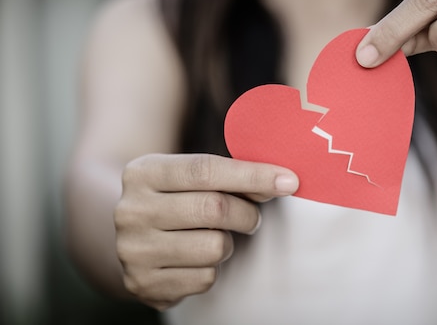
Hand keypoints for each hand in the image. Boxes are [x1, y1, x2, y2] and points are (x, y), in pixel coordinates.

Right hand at [114, 153, 298, 309]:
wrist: (131, 236)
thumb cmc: (177, 198)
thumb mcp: (191, 176)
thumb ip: (231, 175)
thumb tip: (282, 182)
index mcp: (143, 172)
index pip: (205, 169)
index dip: (252, 175)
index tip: (288, 181)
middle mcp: (130, 210)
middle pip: (214, 209)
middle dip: (247, 213)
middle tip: (251, 217)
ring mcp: (133, 250)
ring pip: (214, 247)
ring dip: (228, 243)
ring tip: (215, 237)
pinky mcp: (143, 283)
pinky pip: (204, 278)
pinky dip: (212, 269)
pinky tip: (196, 258)